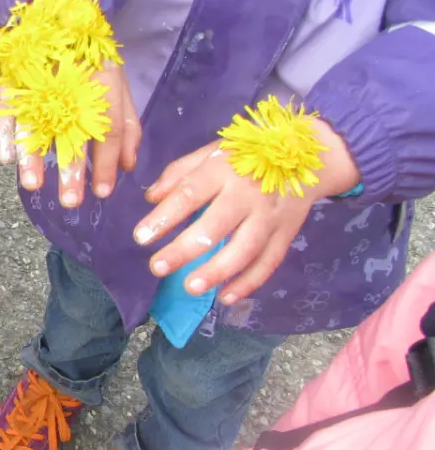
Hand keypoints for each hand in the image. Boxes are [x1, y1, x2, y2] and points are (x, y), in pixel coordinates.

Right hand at [0, 62, 140, 205]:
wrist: (55, 17)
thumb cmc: (89, 58)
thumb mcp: (116, 84)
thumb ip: (126, 123)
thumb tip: (129, 166)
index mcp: (105, 81)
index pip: (110, 127)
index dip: (107, 162)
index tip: (103, 192)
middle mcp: (74, 79)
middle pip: (73, 127)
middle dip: (73, 168)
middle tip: (71, 202)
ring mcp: (40, 77)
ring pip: (37, 119)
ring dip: (33, 155)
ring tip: (33, 185)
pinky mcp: (12, 77)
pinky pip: (6, 107)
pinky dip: (3, 133)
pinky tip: (5, 158)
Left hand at [135, 120, 359, 304]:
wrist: (308, 155)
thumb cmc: (247, 154)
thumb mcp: (211, 152)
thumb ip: (179, 173)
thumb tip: (150, 199)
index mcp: (223, 171)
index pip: (190, 194)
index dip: (165, 217)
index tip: (141, 237)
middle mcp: (248, 195)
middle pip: (215, 225)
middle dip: (184, 249)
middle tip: (157, 267)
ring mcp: (269, 216)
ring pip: (244, 249)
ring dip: (217, 271)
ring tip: (190, 288)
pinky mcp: (286, 233)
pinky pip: (269, 262)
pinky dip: (249, 282)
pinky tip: (225, 297)